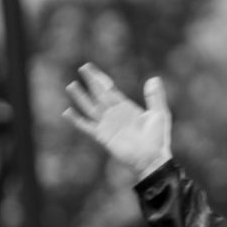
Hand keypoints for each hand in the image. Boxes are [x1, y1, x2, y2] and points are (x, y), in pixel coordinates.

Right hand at [64, 63, 171, 178]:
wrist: (152, 158)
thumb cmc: (158, 139)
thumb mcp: (160, 114)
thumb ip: (155, 97)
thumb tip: (154, 78)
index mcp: (127, 108)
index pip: (110, 90)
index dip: (101, 79)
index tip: (91, 68)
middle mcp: (115, 115)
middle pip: (99, 94)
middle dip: (91, 82)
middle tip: (82, 68)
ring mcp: (108, 125)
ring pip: (90, 107)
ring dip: (81, 97)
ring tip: (71, 86)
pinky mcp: (103, 136)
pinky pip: (86, 126)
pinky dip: (76, 120)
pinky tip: (67, 112)